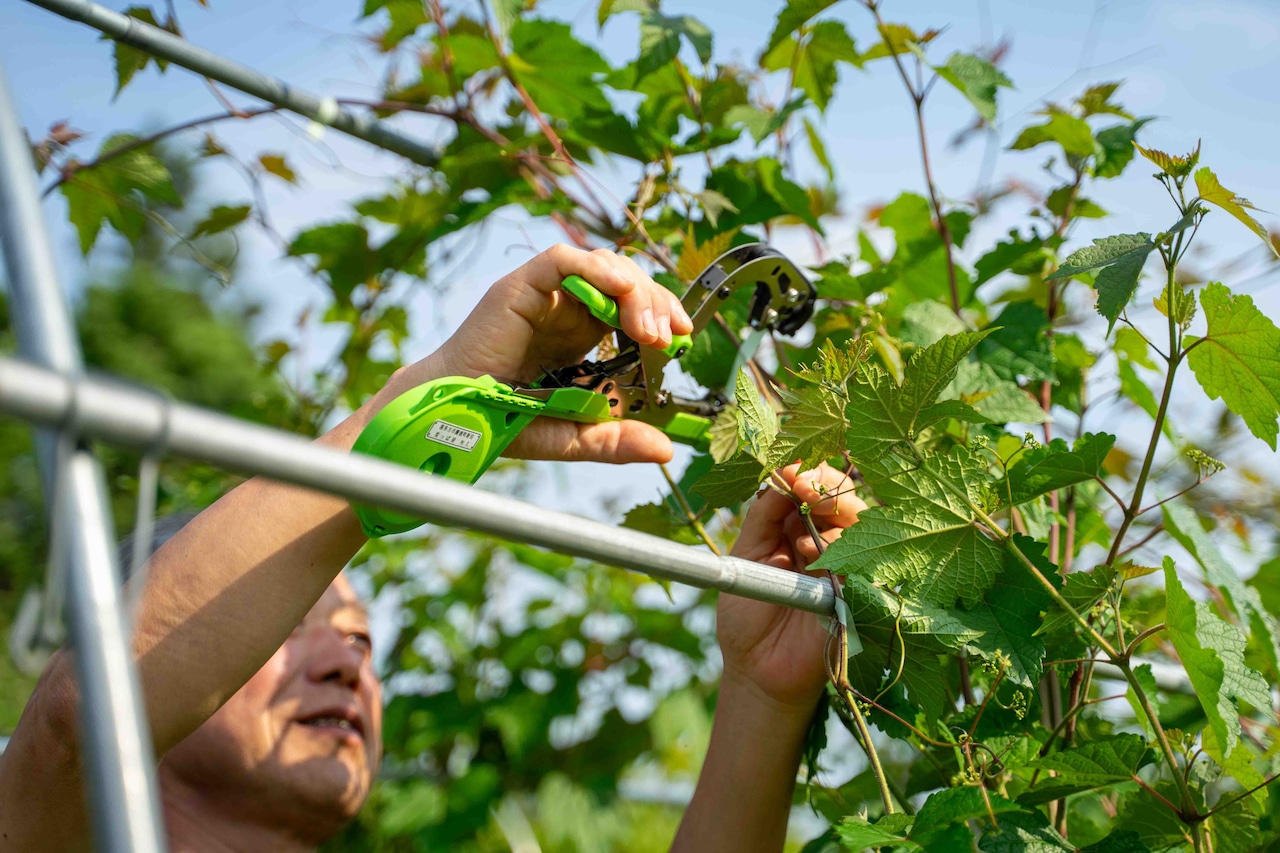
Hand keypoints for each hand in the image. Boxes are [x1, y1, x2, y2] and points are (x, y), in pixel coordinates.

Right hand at [388, 245, 691, 464]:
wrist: (455, 420)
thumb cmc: (504, 421)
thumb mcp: (573, 435)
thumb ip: (614, 440)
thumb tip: (665, 451)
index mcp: (582, 333)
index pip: (632, 305)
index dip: (662, 312)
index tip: (683, 336)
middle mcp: (566, 306)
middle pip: (625, 281)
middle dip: (655, 301)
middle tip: (669, 336)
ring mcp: (544, 293)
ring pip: (603, 264)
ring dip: (634, 290)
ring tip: (645, 330)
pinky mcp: (521, 286)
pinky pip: (563, 259)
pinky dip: (596, 267)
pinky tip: (619, 289)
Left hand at [719, 463, 863, 714]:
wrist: (754, 668)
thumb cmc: (747, 613)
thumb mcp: (745, 555)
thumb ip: (763, 516)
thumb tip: (780, 474)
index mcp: (797, 527)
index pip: (814, 486)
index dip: (806, 473)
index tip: (790, 469)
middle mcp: (826, 542)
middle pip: (844, 499)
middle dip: (826, 486)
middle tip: (804, 487)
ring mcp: (844, 567)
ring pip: (859, 525)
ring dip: (832, 520)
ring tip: (800, 541)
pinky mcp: (857, 595)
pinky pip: (862, 563)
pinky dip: (839, 553)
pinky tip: (813, 559)